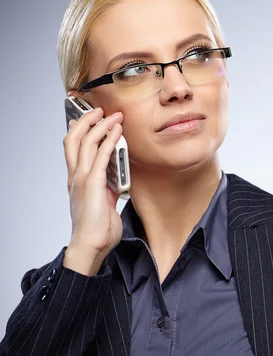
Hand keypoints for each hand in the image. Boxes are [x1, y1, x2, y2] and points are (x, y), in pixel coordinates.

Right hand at [62, 107, 124, 274]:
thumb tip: (117, 178)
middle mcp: (76, 176)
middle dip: (86, 120)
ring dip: (101, 126)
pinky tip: (117, 131)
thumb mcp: (105, 202)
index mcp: (76, 180)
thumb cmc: (98, 229)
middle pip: (73, 138)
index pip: (72, 147)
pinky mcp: (93, 184)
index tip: (89, 117)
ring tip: (113, 116)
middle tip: (100, 110)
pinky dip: (109, 140)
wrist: (91, 245)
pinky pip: (101, 156)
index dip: (79, 130)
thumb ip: (108, 187)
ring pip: (86, 142)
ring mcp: (82, 179)